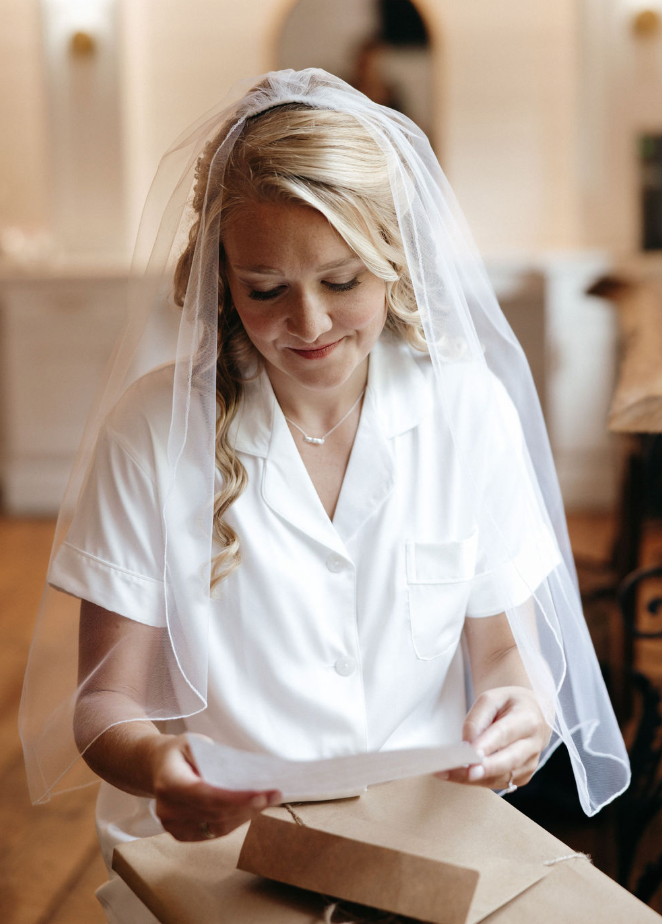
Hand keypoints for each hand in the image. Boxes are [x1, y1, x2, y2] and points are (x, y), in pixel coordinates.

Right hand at [150, 734, 281, 840]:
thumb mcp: (195, 743)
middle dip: (249, 806)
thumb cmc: (181, 752)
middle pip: (216, 814)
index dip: (235, 798)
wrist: (156, 766)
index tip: (261, 795)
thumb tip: (246, 776)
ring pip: (217, 827)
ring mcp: (172, 825)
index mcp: (168, 782)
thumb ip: (216, 760)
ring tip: (268, 800)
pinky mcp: (180, 834)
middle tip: (275, 795)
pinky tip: (250, 810)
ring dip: (246, 815)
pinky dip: (235, 822)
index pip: (206, 795)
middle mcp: (167, 809)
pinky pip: (213, 833)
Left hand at [436, 686, 549, 790]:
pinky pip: (499, 783)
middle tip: (466, 772)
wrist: (532, 714)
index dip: (488, 745)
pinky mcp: (523, 776)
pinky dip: (477, 781)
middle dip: (486, 769)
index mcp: (527, 719)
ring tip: (447, 773)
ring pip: (502, 776)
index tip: (471, 754)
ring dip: (474, 778)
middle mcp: (533, 744)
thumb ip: (477, 719)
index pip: (504, 733)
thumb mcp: (491, 699)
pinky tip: (458, 776)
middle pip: (508, 760)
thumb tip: (467, 744)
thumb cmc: (509, 705)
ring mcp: (530, 763)